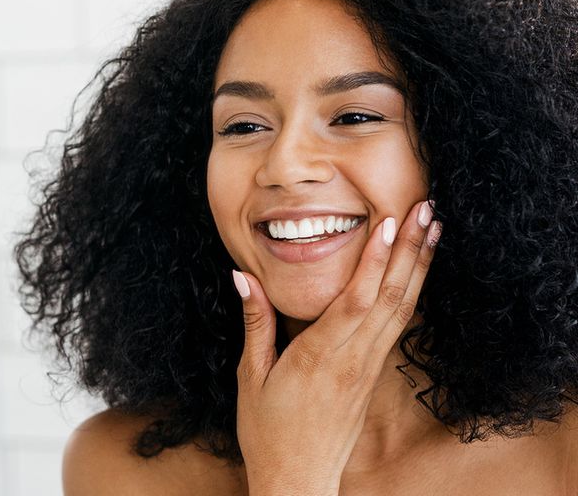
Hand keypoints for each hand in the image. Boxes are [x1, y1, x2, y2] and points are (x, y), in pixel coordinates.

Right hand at [233, 200, 441, 495]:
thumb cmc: (269, 432)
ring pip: (402, 309)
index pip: (355, 298)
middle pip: (391, 297)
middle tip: (427, 209)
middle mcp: (353, 358)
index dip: (376, 259)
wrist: (299, 483)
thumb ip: (254, 322)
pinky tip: (419, 273)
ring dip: (420, 267)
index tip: (391, 222)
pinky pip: (399, 326)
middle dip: (412, 250)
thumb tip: (243, 277)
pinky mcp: (374, 374)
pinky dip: (412, 294)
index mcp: (320, 355)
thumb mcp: (250, 376)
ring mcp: (369, 367)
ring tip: (434, 231)